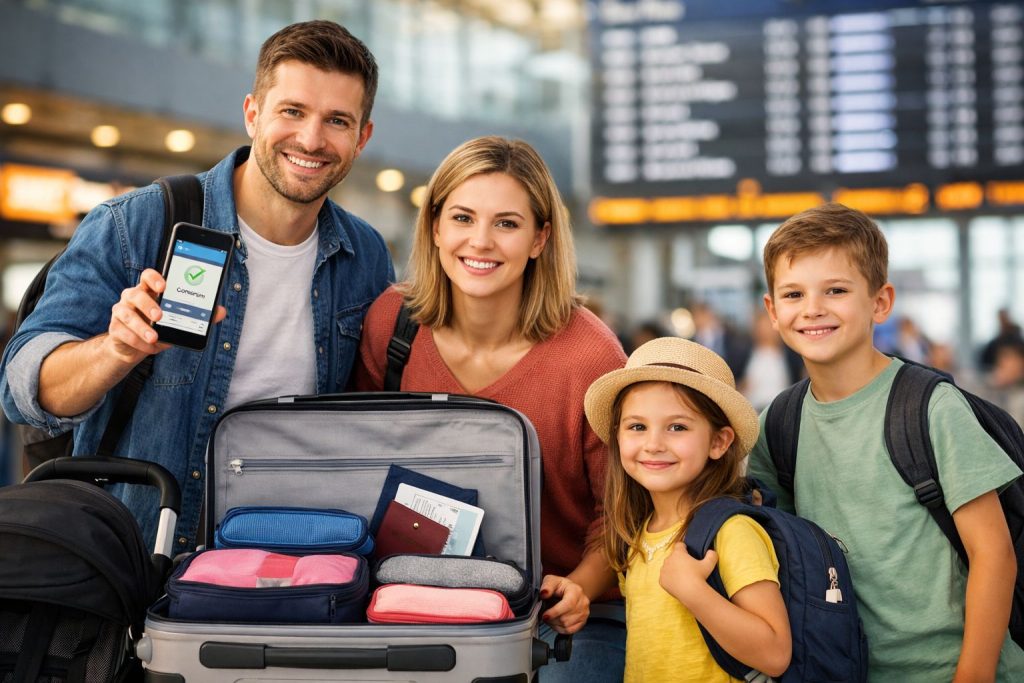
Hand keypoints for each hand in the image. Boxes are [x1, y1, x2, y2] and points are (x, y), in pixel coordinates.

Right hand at [105, 268, 225, 363]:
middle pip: (135, 293)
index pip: (147, 276)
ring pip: (125, 313)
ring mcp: (121, 311)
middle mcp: (132, 297)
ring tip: (154, 337)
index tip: (164, 286)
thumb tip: (221, 311)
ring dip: (140, 326)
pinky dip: (136, 340)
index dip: (154, 278)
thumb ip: (198, 315)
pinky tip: (148, 346)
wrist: (136, 346)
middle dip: (148, 304)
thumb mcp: (178, 321)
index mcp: (148, 290)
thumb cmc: (160, 327)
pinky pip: (122, 332)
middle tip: (160, 315)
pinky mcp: (115, 328)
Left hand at [540, 574, 589, 633]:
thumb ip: (547, 585)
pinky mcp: (583, 621)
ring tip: (550, 617)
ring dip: (554, 624)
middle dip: (552, 619)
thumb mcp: (552, 580)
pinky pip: (569, 630)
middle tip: (544, 615)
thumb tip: (544, 593)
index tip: (545, 616)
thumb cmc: (560, 586)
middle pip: (566, 618)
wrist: (570, 591)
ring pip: (567, 625)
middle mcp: (583, 602)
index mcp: (576, 591)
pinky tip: (555, 622)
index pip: (568, 604)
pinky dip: (560, 629)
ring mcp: (584, 613)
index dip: (555, 612)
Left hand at [660, 543, 717, 604]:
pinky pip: (665, 577)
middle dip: (678, 560)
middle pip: (673, 556)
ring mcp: (663, 570)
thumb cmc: (699, 576)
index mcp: (678, 553)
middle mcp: (668, 559)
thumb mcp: (709, 564)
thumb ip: (712, 555)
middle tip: (687, 567)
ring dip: (673, 569)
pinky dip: (670, 579)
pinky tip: (677, 583)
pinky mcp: (661, 580)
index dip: (684, 548)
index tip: (688, 553)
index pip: (679, 545)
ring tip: (682, 576)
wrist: (691, 592)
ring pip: (668, 567)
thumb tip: (712, 552)